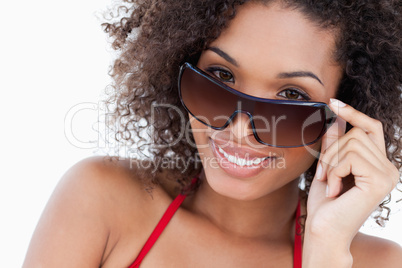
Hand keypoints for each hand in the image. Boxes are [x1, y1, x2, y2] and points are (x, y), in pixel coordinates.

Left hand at [306, 98, 398, 243]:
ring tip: (329, 183)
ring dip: (331, 162)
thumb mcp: (328, 166)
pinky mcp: (380, 180)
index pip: (371, 128)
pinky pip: (351, 157)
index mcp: (377, 164)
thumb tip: (337, 117)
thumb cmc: (325, 203)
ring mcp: (388, 174)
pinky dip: (334, 170)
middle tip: (322, 174)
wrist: (323, 230)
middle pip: (356, 132)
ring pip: (352, 142)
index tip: (333, 102)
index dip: (353, 113)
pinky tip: (335, 190)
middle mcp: (388, 168)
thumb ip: (335, 143)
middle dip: (331, 150)